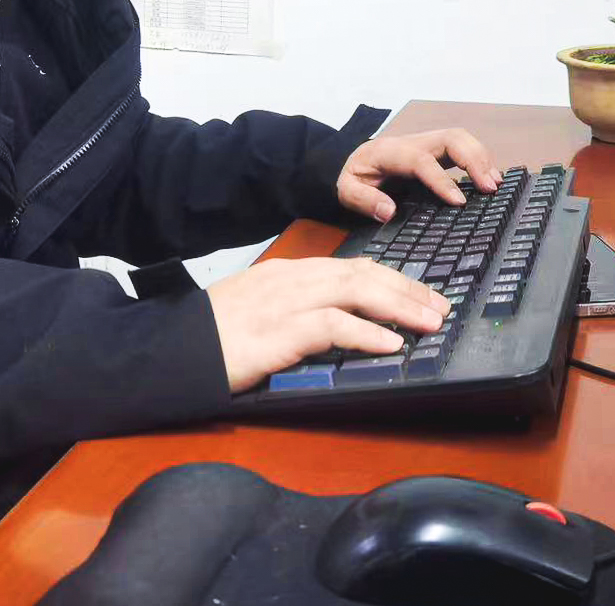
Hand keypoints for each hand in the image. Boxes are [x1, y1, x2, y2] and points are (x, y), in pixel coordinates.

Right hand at [207, 257, 451, 392]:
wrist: (174, 349)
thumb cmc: (213, 336)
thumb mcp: (258, 310)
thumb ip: (295, 309)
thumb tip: (337, 322)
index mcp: (287, 273)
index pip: (351, 267)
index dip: (392, 279)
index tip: (421, 294)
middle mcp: (291, 280)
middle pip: (362, 274)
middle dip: (406, 289)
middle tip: (440, 308)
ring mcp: (284, 303)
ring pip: (355, 291)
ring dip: (399, 307)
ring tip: (430, 323)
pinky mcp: (279, 332)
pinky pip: (332, 325)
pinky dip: (367, 332)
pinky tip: (391, 344)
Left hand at [337, 128, 500, 222]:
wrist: (350, 160)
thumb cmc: (351, 176)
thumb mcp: (345, 189)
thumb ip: (363, 200)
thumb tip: (388, 211)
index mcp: (389, 152)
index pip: (420, 160)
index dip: (441, 179)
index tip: (459, 202)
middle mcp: (412, 142)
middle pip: (449, 137)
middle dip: (473, 159)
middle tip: (490, 187)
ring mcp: (426, 143)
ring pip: (460, 138)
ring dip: (481, 157)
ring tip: (495, 184)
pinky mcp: (435, 150)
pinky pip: (462, 147)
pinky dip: (479, 159)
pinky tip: (490, 178)